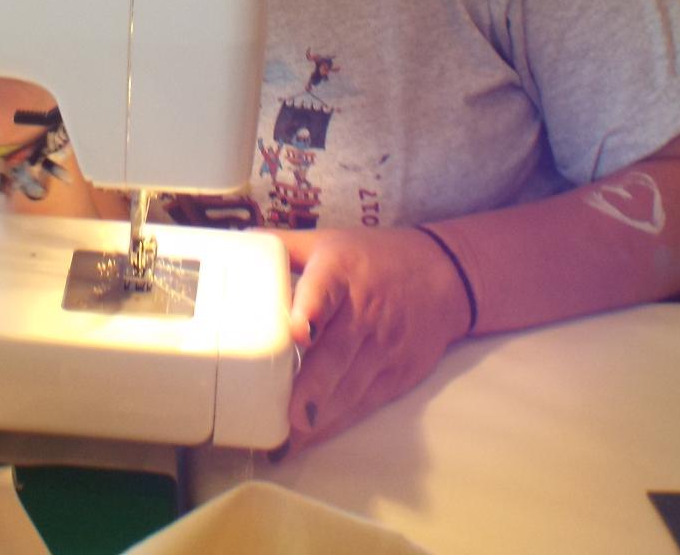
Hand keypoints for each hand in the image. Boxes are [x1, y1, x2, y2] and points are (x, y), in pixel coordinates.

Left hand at [275, 227, 472, 455]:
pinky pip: (363, 402)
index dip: (312, 309)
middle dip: (315, 384)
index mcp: (340, 270)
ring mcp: (384, 345)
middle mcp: (364, 310)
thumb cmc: (374, 258)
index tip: (299, 331)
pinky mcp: (398, 373)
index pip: (325, 289)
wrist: (443, 275)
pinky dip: (336, 423)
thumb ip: (283, 248)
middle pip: (338, 351)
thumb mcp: (329, 241)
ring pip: (351, 385)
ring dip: (320, 413)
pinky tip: (309, 437)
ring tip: (290, 437)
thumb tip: (236, 249)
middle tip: (290, 412)